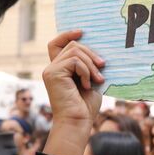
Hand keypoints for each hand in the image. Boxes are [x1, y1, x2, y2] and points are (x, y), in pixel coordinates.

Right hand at [42, 30, 104, 154]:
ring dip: (91, 65)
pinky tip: (88, 84)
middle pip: (72, 45)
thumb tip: (97, 50)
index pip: (56, 43)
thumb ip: (88, 65)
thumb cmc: (86, 105)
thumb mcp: (90, 80)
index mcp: (60, 69)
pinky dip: (86, 71)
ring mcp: (50, 70)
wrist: (78, 121)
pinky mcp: (52, 73)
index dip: (67, 35)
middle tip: (103, 67)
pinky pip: (74, 61)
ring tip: (98, 79)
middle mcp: (52, 68)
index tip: (82, 33)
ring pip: (75, 52)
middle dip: (91, 54)